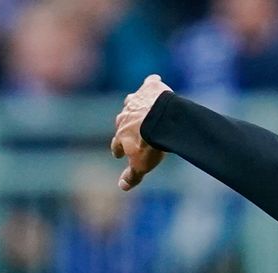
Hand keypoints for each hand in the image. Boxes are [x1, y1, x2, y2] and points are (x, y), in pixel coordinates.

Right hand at [110, 74, 172, 190]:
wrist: (160, 120)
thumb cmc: (149, 145)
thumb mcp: (141, 164)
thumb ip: (132, 176)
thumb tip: (122, 187)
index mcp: (122, 134)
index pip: (116, 144)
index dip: (117, 149)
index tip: (118, 153)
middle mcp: (125, 115)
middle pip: (122, 121)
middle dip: (124, 126)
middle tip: (129, 129)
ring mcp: (137, 101)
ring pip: (132, 102)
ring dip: (135, 105)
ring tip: (140, 107)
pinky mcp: (149, 88)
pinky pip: (150, 83)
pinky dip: (152, 82)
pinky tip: (155, 80)